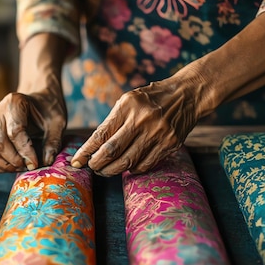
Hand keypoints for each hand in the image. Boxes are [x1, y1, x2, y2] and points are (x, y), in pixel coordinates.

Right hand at [0, 86, 66, 172]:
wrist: (38, 100)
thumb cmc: (47, 109)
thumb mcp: (57, 121)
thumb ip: (53, 141)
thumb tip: (47, 161)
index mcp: (15, 103)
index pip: (15, 132)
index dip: (25, 151)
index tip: (35, 164)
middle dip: (14, 160)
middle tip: (29, 166)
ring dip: (2, 164)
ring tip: (20, 167)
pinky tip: (11, 166)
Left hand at [71, 79, 198, 176]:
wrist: (187, 94)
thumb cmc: (150, 99)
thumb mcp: (129, 101)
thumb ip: (113, 122)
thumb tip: (93, 148)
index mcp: (128, 106)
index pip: (101, 134)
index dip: (86, 151)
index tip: (76, 161)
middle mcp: (142, 120)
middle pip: (112, 151)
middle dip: (97, 164)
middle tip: (91, 167)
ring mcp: (157, 133)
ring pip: (128, 162)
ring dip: (112, 170)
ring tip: (104, 170)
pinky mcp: (169, 144)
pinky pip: (145, 164)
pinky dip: (132, 169)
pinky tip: (127, 166)